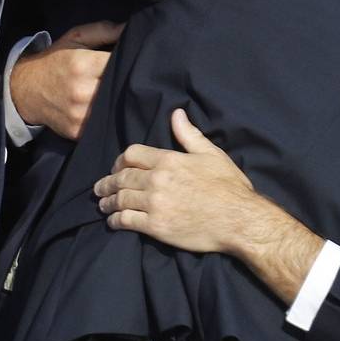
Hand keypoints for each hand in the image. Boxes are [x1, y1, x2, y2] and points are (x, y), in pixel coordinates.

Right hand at [9, 20, 123, 138]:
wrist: (25, 90)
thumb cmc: (54, 61)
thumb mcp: (75, 38)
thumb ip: (103, 30)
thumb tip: (130, 29)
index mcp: (82, 65)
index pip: (119, 63)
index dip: (129, 61)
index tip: (131, 60)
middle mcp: (81, 91)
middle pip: (119, 88)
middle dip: (124, 81)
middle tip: (125, 76)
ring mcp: (79, 114)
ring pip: (113, 108)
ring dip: (116, 100)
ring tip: (114, 92)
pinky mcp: (77, 131)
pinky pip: (101, 124)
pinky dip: (105, 116)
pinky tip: (103, 107)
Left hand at [96, 109, 265, 254]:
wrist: (239, 221)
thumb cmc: (229, 187)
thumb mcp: (212, 155)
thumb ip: (189, 135)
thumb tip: (177, 113)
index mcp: (169, 160)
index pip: (131, 154)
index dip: (119, 161)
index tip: (116, 167)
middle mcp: (157, 180)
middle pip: (121, 177)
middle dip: (107, 182)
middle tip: (100, 188)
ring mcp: (155, 204)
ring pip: (120, 199)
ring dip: (108, 202)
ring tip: (103, 205)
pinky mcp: (156, 227)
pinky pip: (126, 221)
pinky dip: (115, 221)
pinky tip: (113, 222)